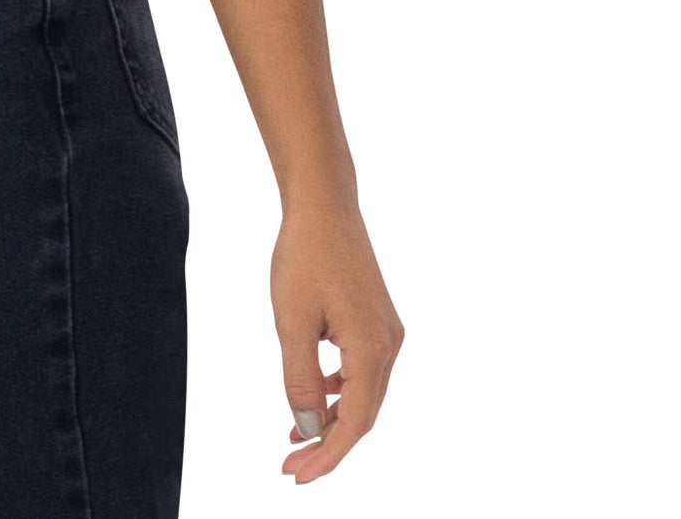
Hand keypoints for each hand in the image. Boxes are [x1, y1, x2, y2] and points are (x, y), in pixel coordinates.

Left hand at [270, 198, 402, 482]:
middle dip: (328, 444)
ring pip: (363, 394)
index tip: (296, 476)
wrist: (325, 205)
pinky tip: (314, 393)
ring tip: (295, 435)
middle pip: (363, 415)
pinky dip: (338, 390)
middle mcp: (390, 346)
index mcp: (372, 351)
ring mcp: (387, 332)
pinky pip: (362, 370)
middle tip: (291, 465)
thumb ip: (300, 381)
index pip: (353, 424)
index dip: (326, 456)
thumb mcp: (291, 322)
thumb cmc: (305, 256)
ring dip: (332, 418)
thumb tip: (307, 429)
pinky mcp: (377, 320)